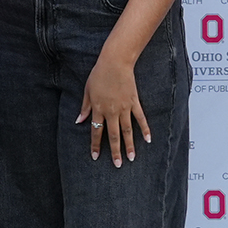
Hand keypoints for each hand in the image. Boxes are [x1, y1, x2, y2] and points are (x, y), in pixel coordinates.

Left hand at [77, 52, 149, 166]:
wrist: (115, 62)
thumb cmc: (99, 74)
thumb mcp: (87, 90)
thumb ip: (84, 107)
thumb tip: (79, 121)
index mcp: (98, 109)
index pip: (96, 131)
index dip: (96, 145)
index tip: (96, 157)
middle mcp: (111, 111)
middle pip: (113, 135)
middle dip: (115, 151)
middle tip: (117, 165)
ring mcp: (124, 108)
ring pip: (127, 130)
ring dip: (129, 145)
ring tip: (131, 158)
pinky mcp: (134, 102)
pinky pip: (140, 118)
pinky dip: (144, 129)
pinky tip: (148, 140)